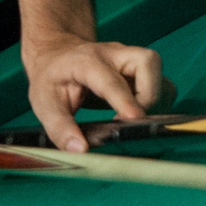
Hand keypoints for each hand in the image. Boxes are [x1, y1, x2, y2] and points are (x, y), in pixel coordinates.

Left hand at [21, 31, 162, 152]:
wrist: (57, 54)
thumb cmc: (51, 78)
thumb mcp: (43, 102)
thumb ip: (60, 127)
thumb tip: (80, 150)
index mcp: (87, 61)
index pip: (110, 80)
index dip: (125, 99)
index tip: (134, 119)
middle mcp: (114, 54)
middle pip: (148, 63)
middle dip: (148, 96)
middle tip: (128, 120)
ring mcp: (130, 59)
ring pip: (160, 74)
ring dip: (155, 101)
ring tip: (131, 118)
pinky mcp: (141, 70)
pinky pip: (162, 85)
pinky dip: (157, 102)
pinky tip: (136, 113)